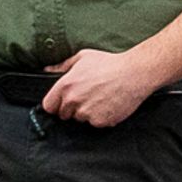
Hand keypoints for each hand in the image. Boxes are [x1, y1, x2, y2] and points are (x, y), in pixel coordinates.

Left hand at [41, 46, 158, 127]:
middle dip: (72, 108)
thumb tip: (46, 70)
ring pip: (80, 119)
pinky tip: (109, 105)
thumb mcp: (83, 57)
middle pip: (64, 115)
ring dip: (87, 113)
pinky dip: (101, 117)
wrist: (134, 73)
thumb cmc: (109, 63)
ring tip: (101, 99)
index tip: (63, 102)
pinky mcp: (100, 121)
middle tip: (87, 97)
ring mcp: (86, 113)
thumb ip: (62, 66)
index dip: (56, 105)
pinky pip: (95, 123)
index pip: (49, 106)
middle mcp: (73, 101)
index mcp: (65, 85)